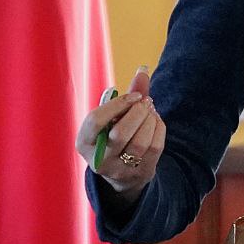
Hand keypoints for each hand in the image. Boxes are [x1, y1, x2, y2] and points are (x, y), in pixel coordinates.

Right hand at [76, 66, 166, 200]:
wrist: (123, 173)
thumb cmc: (114, 135)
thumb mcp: (112, 118)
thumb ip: (126, 95)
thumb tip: (143, 69)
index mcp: (84, 143)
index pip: (95, 121)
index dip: (117, 104)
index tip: (133, 96)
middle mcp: (98, 160)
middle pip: (120, 133)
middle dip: (137, 112)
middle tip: (145, 101)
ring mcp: (120, 170)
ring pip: (140, 142)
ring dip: (150, 120)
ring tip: (151, 110)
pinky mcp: (140, 174)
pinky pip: (154, 148)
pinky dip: (159, 129)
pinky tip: (156, 121)